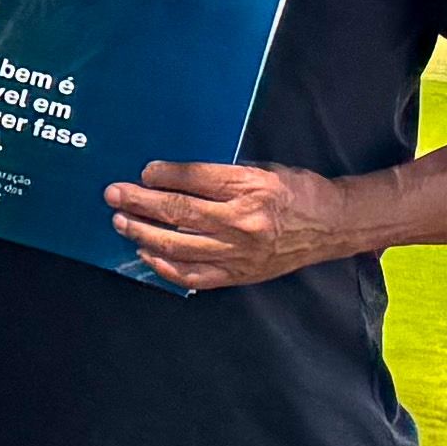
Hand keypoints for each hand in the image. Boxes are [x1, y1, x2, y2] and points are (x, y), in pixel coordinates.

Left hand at [108, 159, 371, 291]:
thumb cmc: (296, 191)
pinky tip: (146, 254)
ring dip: (143, 233)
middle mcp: (243, 221)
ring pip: (179, 245)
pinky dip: (166, 267)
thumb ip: (221, 174)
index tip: (142, 171)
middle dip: (140, 202)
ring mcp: (240, 252)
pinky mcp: (240, 275)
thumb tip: (171, 174)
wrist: (333, 226)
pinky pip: (194, 275)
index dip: (162, 175)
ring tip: (121, 223)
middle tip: (113, 195)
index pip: (194, 179)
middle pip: (179, 212)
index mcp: (251, 187)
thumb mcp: (263, 170)